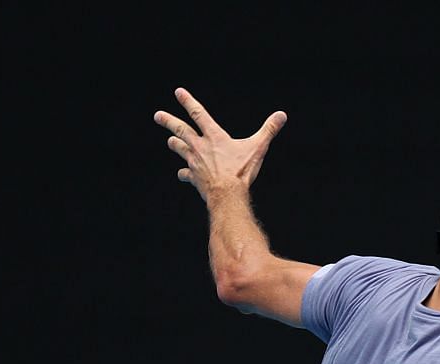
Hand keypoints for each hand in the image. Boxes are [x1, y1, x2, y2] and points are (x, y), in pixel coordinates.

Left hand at [153, 87, 286, 199]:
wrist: (227, 194)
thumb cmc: (241, 170)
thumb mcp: (257, 148)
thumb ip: (268, 130)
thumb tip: (282, 115)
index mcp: (214, 136)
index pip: (198, 113)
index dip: (188, 101)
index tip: (178, 92)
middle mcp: (200, 147)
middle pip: (180, 130)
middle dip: (168, 121)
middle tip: (157, 116)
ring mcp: (195, 163)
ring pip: (180, 150)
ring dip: (175, 145)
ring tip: (170, 142)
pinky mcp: (195, 178)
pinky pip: (186, 175)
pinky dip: (184, 174)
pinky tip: (183, 175)